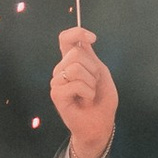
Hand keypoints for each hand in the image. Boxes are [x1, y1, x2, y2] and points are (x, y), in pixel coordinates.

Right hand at [52, 27, 116, 157]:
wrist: (100, 124)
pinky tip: (85, 101)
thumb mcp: (100, 73)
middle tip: (93, 84)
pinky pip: (75, 84)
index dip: (77, 33)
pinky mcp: (56, 94)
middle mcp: (61, 69)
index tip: (92, 38)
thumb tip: (83, 40)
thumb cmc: (101, 100)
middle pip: (75, 53)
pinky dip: (87, 92)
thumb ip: (90, 56)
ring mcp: (57, 81)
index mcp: (71, 61)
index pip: (65, 38)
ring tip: (89, 94)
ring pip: (75, 68)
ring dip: (90, 82)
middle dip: (92, 68)